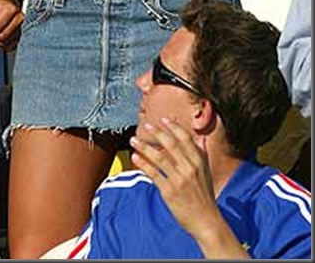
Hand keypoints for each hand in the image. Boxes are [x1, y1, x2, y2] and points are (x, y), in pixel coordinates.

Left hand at [129, 119, 220, 236]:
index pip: (185, 138)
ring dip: (145, 147)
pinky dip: (143, 164)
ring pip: (159, 158)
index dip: (174, 127)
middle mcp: (190, 168)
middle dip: (157, 133)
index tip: (164, 119)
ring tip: (134, 140)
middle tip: (146, 126)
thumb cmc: (205, 196)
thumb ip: (202, 154)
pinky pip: (154, 174)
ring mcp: (179, 180)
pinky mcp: (169, 191)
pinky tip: (135, 157)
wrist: (206, 221)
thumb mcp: (207, 172)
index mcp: (199, 162)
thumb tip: (201, 138)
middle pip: (171, 144)